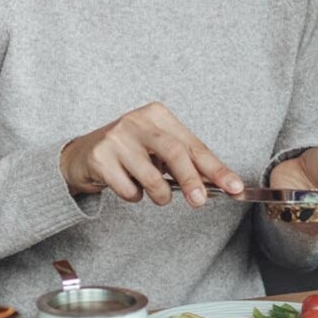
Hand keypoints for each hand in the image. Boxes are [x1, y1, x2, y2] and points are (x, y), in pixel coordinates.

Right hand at [60, 102, 245, 206]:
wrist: (81, 156)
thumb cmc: (129, 153)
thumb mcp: (158, 151)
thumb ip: (187, 163)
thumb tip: (224, 185)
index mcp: (157, 115)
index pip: (194, 145)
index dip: (216, 168)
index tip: (236, 187)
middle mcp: (137, 121)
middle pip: (175, 153)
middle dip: (192, 181)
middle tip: (200, 202)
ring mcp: (116, 138)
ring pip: (152, 177)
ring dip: (159, 195)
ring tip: (152, 192)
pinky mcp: (100, 157)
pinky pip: (129, 189)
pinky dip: (133, 196)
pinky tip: (124, 183)